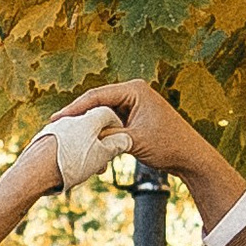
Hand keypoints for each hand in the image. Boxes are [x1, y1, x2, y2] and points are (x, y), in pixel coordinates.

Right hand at [61, 78, 245, 226]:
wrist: (191, 156)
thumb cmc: (168, 145)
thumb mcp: (132, 141)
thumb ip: (107, 135)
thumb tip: (82, 136)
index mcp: (135, 89)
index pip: (96, 96)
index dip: (74, 109)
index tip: (56, 119)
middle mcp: (134, 91)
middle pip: (97, 101)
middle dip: (78, 115)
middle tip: (55, 125)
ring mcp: (135, 103)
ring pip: (103, 112)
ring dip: (88, 123)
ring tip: (65, 132)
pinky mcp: (136, 115)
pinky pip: (112, 119)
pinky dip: (100, 129)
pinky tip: (84, 138)